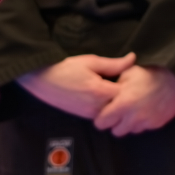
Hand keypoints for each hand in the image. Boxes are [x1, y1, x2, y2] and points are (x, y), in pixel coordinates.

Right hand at [16, 52, 135, 119]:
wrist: (41, 79)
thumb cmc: (65, 67)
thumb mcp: (91, 61)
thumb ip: (114, 63)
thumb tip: (133, 59)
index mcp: (100, 92)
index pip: (127, 94)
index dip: (132, 85)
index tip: (132, 77)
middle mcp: (97, 107)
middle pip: (121, 106)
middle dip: (125, 96)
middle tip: (125, 84)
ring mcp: (89, 114)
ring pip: (112, 112)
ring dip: (115, 103)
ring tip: (113, 89)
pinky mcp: (84, 116)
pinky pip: (101, 114)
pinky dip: (105, 107)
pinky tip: (102, 95)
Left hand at [92, 63, 174, 135]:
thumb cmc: (150, 73)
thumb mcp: (127, 73)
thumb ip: (113, 86)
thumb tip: (105, 94)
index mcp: (123, 104)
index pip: (102, 122)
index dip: (101, 117)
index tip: (104, 112)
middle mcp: (133, 117)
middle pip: (115, 131)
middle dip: (114, 123)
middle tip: (117, 112)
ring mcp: (146, 122)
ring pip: (130, 131)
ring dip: (128, 124)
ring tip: (132, 111)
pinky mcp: (156, 124)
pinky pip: (143, 128)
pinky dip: (141, 123)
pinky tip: (144, 110)